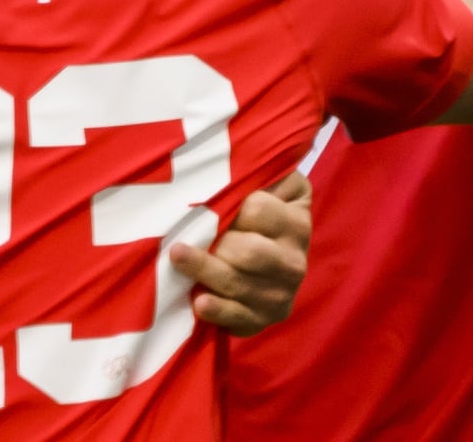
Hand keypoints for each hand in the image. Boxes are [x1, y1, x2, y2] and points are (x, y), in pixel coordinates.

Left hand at [171, 169, 309, 333]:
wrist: (269, 265)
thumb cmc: (255, 216)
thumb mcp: (266, 188)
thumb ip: (256, 175)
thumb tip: (237, 153)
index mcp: (296, 221)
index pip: (258, 210)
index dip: (232, 208)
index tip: (211, 205)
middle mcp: (295, 260)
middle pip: (249, 252)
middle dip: (215, 244)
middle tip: (184, 237)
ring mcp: (282, 294)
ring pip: (238, 283)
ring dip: (204, 270)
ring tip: (176, 256)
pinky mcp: (265, 319)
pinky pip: (240, 318)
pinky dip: (219, 310)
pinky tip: (199, 302)